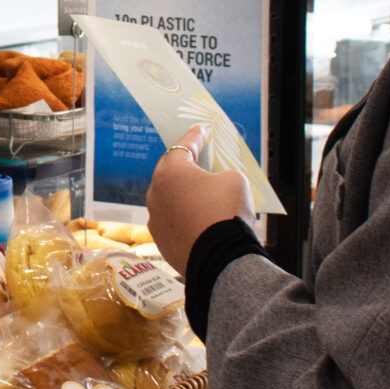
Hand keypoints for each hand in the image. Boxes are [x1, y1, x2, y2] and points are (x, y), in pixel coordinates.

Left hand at [147, 126, 257, 268]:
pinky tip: (196, 219)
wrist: (220, 258)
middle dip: (184, 165)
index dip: (194, 137)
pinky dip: (183, 217)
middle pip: (170, 172)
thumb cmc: (227, 212)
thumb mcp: (234, 180)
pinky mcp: (160, 241)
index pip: (183, 147)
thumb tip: (213, 185)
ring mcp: (155, 219)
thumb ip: (220, 175)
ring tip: (198, 193)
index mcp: (170, 172)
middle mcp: (156, 193)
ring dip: (181, 194)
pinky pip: (172, 221)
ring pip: (168, 199)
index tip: (199, 130)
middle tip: (196, 158)